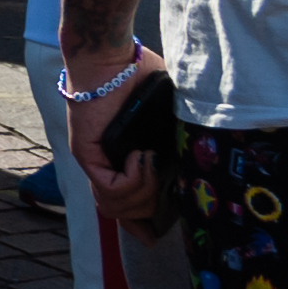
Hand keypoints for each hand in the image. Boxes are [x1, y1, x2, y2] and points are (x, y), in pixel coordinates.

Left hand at [65, 40, 171, 234]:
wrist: (110, 54)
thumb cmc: (137, 75)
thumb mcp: (166, 115)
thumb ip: (177, 138)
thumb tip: (201, 158)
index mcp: (122, 161)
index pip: (124, 209)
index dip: (143, 227)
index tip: (157, 234)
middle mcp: (104, 166)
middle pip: (126, 215)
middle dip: (152, 208)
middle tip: (163, 177)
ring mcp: (93, 161)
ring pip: (116, 208)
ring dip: (145, 192)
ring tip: (152, 162)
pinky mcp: (86, 153)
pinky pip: (111, 189)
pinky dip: (134, 179)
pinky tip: (142, 155)